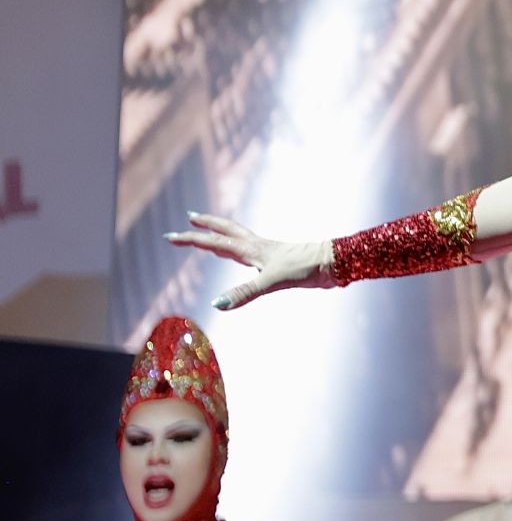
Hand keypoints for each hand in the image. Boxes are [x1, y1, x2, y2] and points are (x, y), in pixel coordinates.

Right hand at [165, 213, 332, 309]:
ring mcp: (268, 252)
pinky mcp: (278, 260)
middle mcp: (257, 247)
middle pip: (226, 231)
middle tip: (190, 217)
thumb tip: (217, 304)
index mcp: (251, 249)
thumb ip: (245, 293)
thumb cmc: (305, 268)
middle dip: (206, 225)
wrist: (331, 262)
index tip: (170, 236)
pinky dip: (240, 249)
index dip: (192, 240)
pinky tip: (245, 254)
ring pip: (238, 238)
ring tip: (210, 230)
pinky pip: (251, 251)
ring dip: (221, 233)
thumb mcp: (272, 281)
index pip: (215, 242)